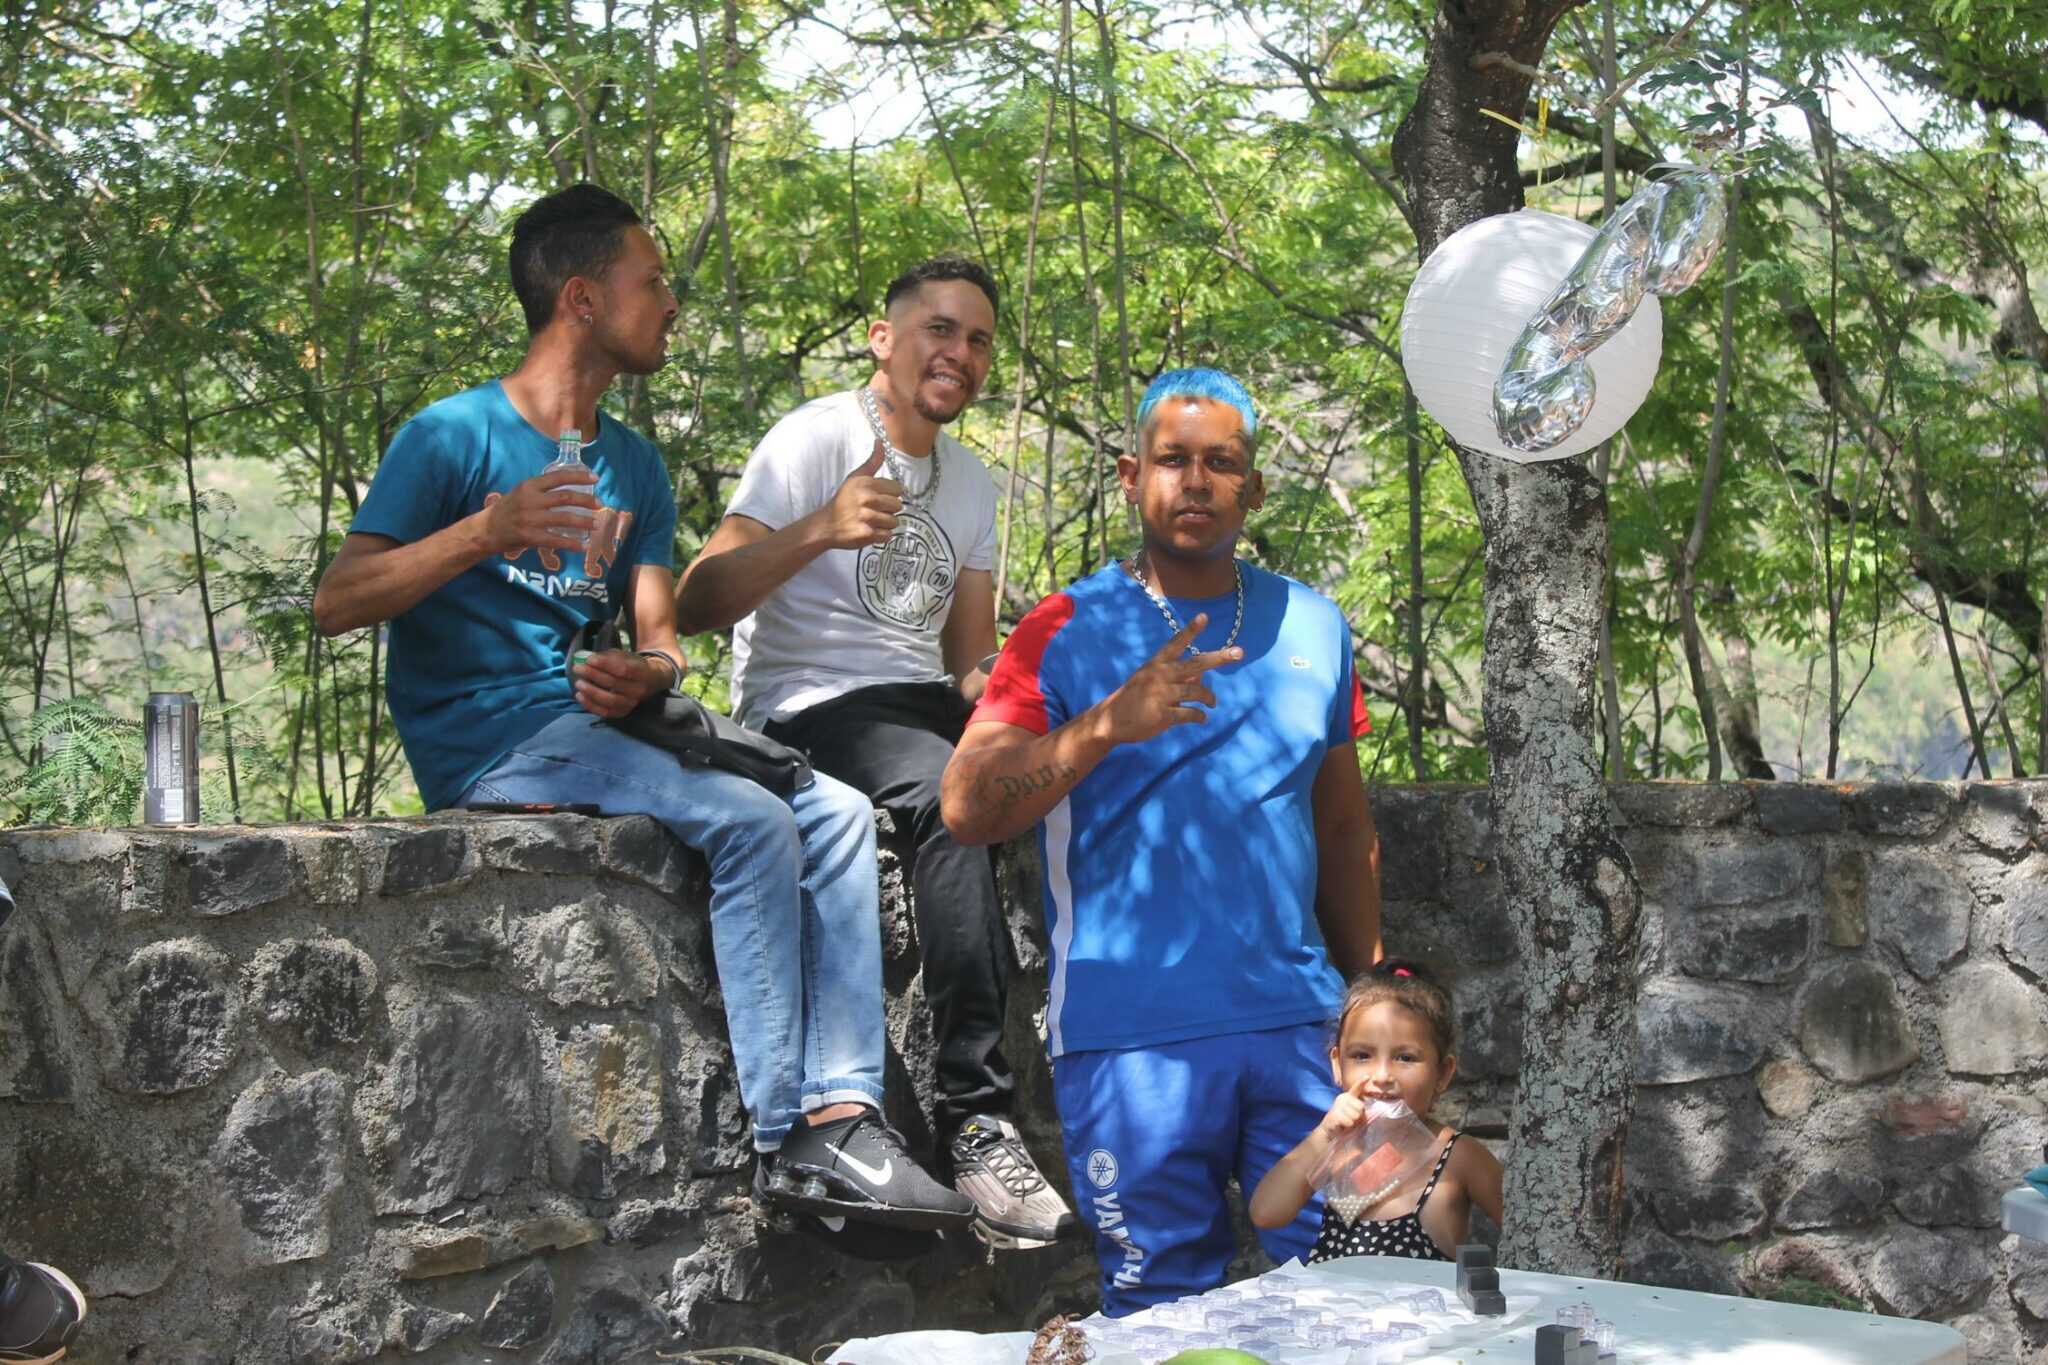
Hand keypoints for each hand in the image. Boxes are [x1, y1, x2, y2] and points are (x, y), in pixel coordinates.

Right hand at [484, 466, 600, 557]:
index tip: (595, 477)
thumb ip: (542, 491)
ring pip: (564, 518)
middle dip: (587, 500)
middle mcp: (531, 500)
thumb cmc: (507, 510)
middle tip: (600, 504)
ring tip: (596, 523)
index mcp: (529, 486)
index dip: (579, 476)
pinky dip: (572, 543)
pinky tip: (583, 546)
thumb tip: (570, 490)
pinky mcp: (530, 536)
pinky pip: (556, 540)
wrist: (485, 530)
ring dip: (584, 521)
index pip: (558, 477)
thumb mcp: (521, 493)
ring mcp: (530, 519)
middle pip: (566, 497)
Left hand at [571, 649, 666, 717]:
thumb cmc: (632, 666)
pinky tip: (580, 696)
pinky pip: (605, 712)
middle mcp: (639, 690)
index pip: (623, 669)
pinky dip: (590, 705)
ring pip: (610, 701)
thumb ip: (607, 657)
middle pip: (614, 684)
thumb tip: (584, 658)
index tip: (588, 659)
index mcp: (643, 672)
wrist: (650, 681)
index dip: (604, 664)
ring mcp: (632, 703)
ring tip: (578, 683)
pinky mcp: (623, 712)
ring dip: (591, 692)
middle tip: (578, 668)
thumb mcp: (624, 656)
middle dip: (593, 675)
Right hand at [820, 441, 903, 549]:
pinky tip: (870, 530)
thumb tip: (881, 442)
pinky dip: (881, 536)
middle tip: (875, 510)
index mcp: (866, 483)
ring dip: (885, 524)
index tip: (879, 498)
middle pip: (898, 505)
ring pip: (894, 522)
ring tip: (872, 521)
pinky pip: (888, 535)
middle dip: (889, 510)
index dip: (890, 494)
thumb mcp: (855, 477)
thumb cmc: (843, 501)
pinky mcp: (867, 534)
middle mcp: (867, 499)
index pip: (897, 489)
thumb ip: (872, 462)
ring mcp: (867, 517)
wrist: (826, 524)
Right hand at [1096, 614, 1242, 744]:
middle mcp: (1160, 676)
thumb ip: (1175, 675)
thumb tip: (1202, 673)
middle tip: (1239, 653)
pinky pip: (1190, 713)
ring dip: (1209, 698)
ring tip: (1212, 703)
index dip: (1191, 630)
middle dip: (1219, 658)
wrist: (1111, 720)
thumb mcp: (1151, 680)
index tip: (1204, 617)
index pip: (1176, 643)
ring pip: (1197, 691)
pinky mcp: (1164, 715)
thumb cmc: (1134, 697)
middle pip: (1196, 664)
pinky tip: (1202, 718)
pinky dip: (1199, 716)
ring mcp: (1162, 695)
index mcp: (1156, 664)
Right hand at [1314, 1083, 1369, 1143]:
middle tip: (1351, 1120)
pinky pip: (1349, 1122)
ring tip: (1346, 1123)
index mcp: (1349, 1097)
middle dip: (1359, 1116)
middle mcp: (1343, 1098)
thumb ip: (1362, 1112)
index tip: (1368, 1076)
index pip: (1356, 1088)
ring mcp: (1337, 1105)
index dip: (1362, 1082)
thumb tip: (1368, 1111)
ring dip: (1353, 1123)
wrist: (1330, 1132)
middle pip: (1361, 1107)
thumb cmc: (1345, 1123)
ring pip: (1356, 1115)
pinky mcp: (1334, 1114)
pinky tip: (1342, 1126)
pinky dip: (1348, 1127)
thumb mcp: (1355, 1116)